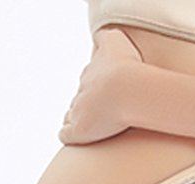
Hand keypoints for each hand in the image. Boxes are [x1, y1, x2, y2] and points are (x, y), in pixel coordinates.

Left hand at [58, 28, 143, 144]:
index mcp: (91, 73)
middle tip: (103, 112)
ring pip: (72, 115)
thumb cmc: (128, 67)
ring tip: (91, 126)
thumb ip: (104, 38)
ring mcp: (78, 111)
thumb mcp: (116, 42)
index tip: (107, 93)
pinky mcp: (78, 130)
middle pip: (80, 98)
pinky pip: (66, 134)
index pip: (89, 80)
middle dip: (88, 104)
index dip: (97, 88)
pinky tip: (79, 137)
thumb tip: (99, 36)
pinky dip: (70, 135)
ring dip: (79, 119)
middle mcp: (82, 91)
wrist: (128, 90)